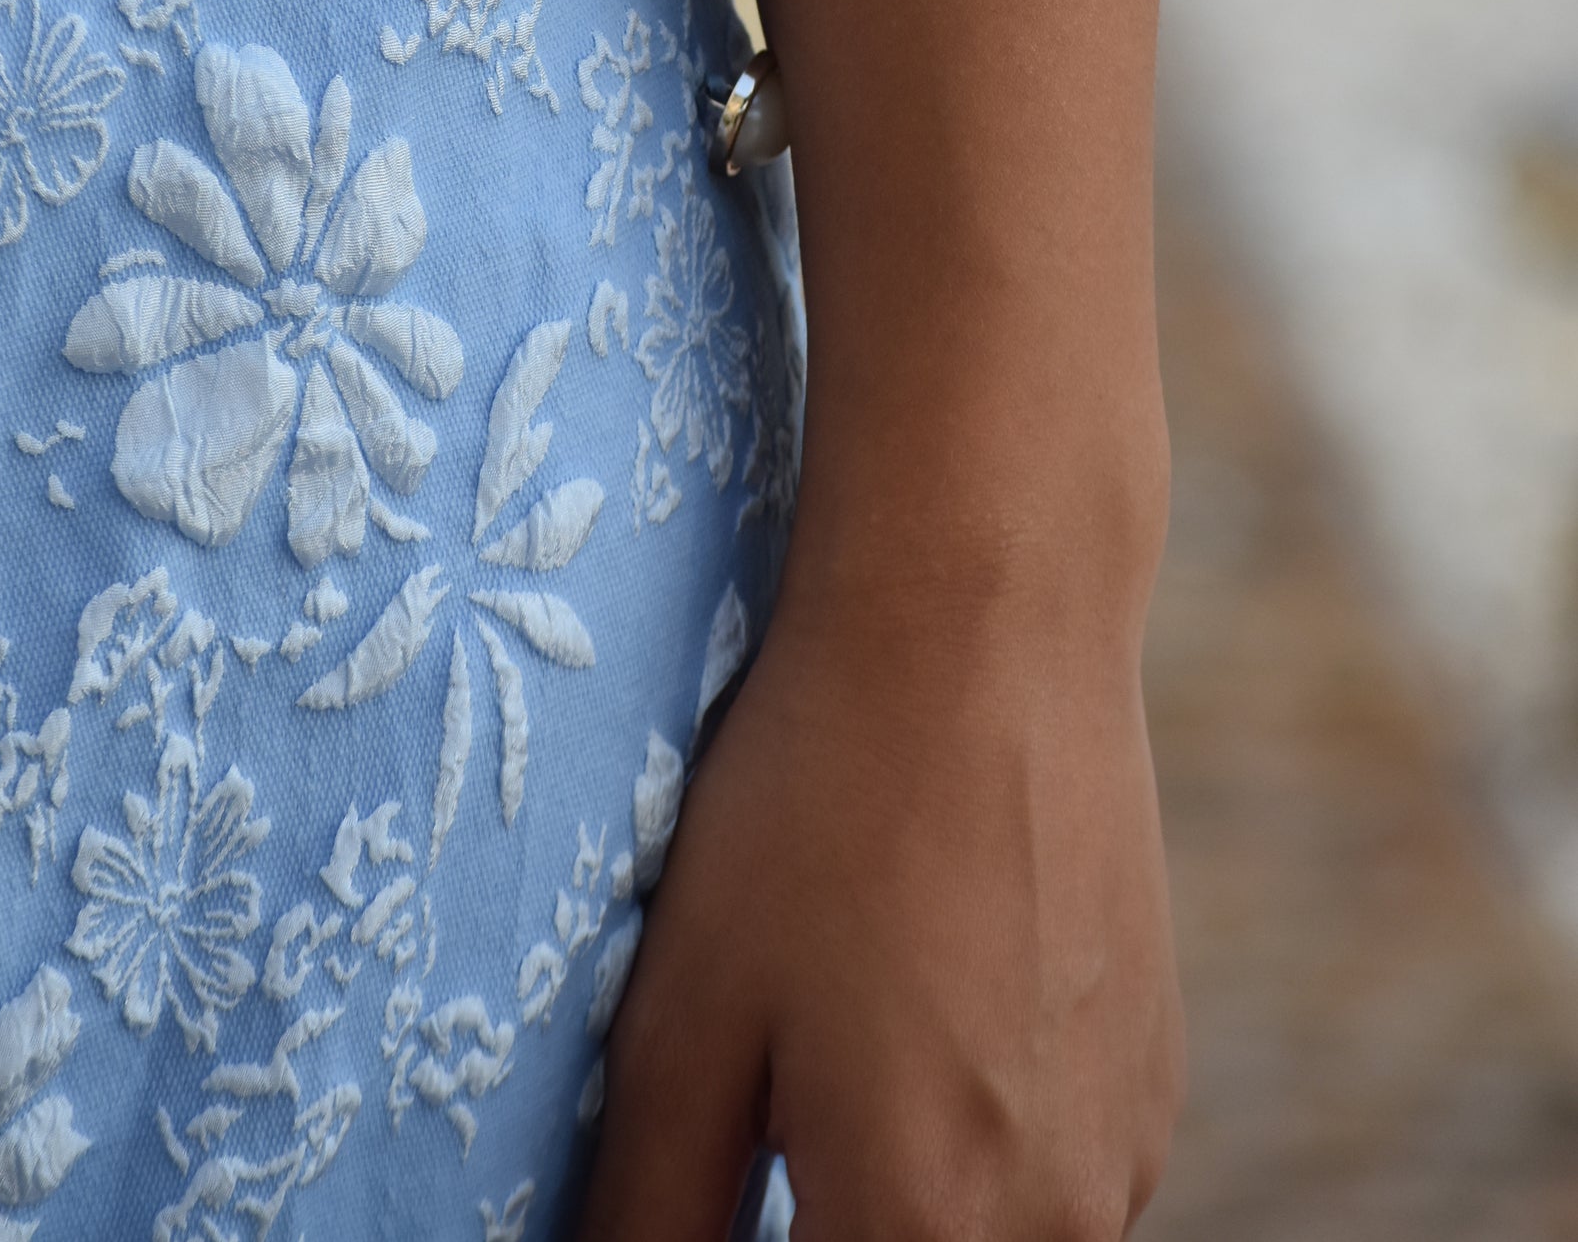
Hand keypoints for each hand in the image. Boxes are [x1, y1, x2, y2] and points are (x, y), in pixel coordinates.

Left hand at [577, 553, 1182, 1240]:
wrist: (988, 624)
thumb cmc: (818, 805)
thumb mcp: (684, 1019)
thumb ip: (650, 1212)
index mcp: (924, 1232)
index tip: (723, 1169)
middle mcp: (1056, 1227)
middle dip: (817, 1220)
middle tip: (761, 1115)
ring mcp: (1123, 1157)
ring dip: (900, 1197)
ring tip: (835, 1038)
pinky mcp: (1155, 1083)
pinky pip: (1049, 1179)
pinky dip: (974, 1141)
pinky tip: (915, 999)